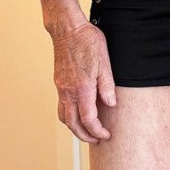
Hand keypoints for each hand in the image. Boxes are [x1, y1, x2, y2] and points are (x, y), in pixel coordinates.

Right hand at [51, 22, 116, 142]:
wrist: (67, 28)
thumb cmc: (87, 41)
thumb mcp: (104, 62)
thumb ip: (107, 85)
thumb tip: (111, 104)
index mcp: (81, 88)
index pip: (88, 119)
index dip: (98, 131)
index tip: (106, 135)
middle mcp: (68, 91)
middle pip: (72, 123)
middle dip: (84, 136)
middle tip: (96, 140)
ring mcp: (61, 87)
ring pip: (63, 116)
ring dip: (74, 128)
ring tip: (86, 131)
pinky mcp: (59, 82)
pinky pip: (61, 105)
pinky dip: (69, 115)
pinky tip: (78, 112)